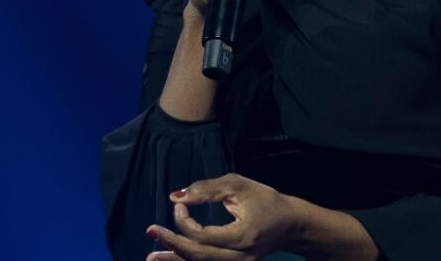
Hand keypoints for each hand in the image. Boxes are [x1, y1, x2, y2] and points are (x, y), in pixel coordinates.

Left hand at [145, 173, 297, 260]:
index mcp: (241, 236)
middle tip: (150, 231)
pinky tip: (171, 259)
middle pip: (197, 256)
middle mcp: (239, 258)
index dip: (184, 220)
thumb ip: (207, 189)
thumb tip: (175, 196)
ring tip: (151, 258)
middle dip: (171, 243)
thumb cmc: (265, 201)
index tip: (180, 203)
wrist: (290, 225)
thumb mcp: (238, 186)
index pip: (202, 235)